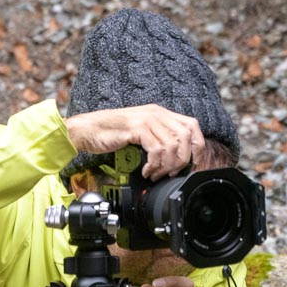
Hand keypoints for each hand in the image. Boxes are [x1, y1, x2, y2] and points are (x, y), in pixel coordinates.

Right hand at [64, 104, 205, 178]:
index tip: (194, 162)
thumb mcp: (142, 133)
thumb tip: (178, 157)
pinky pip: (156, 149)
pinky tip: (147, 170)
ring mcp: (147, 119)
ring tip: (156, 174)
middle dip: (183, 159)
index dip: (198, 145)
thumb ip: (159, 138)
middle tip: (171, 173)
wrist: (88, 130)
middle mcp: (157, 114)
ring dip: (167, 165)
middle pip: (186, 136)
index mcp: (161, 113)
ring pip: (172, 145)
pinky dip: (154, 164)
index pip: (192, 125)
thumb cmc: (112, 133)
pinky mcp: (137, 129)